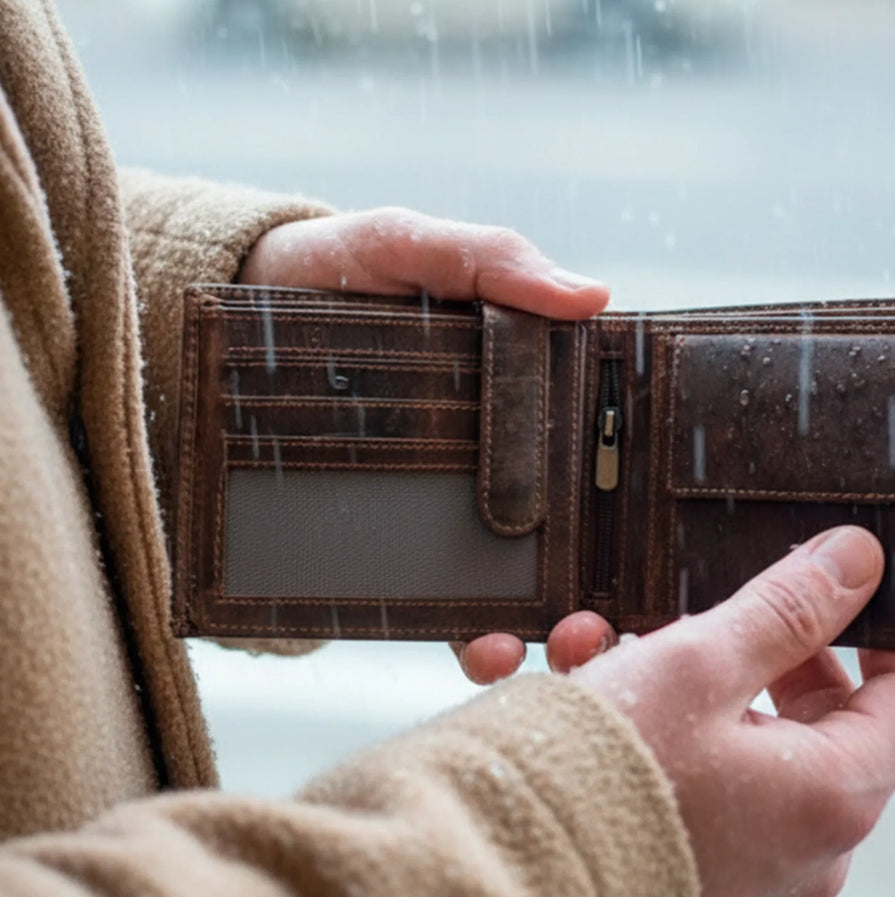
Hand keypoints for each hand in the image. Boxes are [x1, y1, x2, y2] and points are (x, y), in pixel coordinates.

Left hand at [238, 207, 610, 679]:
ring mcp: (452, 512)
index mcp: (525, 392)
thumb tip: (593, 295)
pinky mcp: (399, 550)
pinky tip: (485, 647)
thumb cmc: (336, 274)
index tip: (658, 533)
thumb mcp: (410, 248)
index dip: (636, 495)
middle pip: (574, 536)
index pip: (604, 449)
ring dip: (546, 629)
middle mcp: (502, 461)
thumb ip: (489, 260)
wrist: (234, 316)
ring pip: (520, 586)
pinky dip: (474, 639)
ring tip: (542, 642)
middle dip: (601, 592)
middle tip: (602, 621)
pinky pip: (445, 607)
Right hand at [571, 525, 894, 896]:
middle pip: (818, 716)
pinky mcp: (694, 874)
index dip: (889, 631)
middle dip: (752, 646)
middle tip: (700, 608)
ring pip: (741, 743)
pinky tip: (577, 691)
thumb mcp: (698, 664)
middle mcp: (807, 846)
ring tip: (592, 641)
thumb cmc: (607, 782)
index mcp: (833, 794)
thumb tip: (855, 560)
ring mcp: (750, 868)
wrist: (509, 893)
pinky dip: (653, 734)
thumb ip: (785, 608)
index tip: (844, 588)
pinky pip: (698, 784)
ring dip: (679, 681)